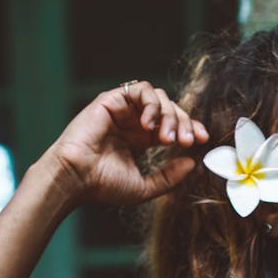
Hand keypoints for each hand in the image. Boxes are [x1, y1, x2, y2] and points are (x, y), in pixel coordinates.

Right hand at [42, 81, 208, 207]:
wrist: (76, 178)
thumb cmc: (102, 185)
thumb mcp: (145, 187)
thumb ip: (169, 176)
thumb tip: (193, 163)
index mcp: (140, 139)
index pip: (172, 125)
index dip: (190, 128)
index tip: (201, 140)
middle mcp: (133, 121)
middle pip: (170, 109)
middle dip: (183, 122)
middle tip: (186, 141)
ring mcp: (123, 109)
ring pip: (158, 97)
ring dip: (168, 115)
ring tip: (166, 139)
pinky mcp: (112, 100)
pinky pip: (140, 90)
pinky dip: (151, 104)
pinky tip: (149, 125)